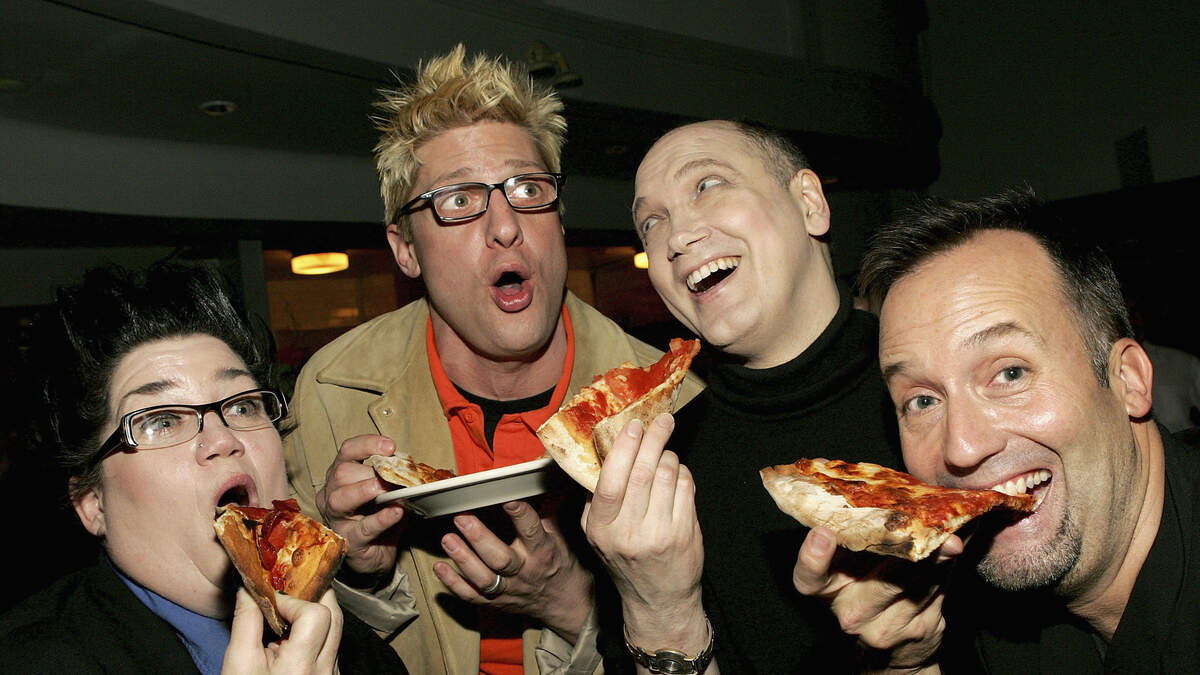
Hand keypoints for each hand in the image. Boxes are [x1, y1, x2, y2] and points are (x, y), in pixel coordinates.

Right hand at [222, 588, 341, 673]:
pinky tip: (293, 638)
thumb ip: (245, 620)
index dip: (293, 601)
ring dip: (316, 615)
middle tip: (288, 597)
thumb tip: (249, 588)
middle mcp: (325, 671)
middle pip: (335, 616)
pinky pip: (332, 646)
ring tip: (286, 618)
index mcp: (301, 666)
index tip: (271, 604)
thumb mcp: (238, 663)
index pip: (316, 614)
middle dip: (313, 598)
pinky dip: (316, 633)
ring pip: (336, 630)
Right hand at [315, 435, 406, 578]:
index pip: (347, 450)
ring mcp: (336, 518)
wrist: (376, 556)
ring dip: (367, 490)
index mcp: (342, 475)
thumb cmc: (379, 516)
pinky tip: (396, 512)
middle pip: (342, 472)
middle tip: (395, 474)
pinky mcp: (348, 540)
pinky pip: (362, 528)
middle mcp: (332, 493)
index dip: (367, 444)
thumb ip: (395, 477)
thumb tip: (413, 467)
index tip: (391, 446)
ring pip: (341, 498)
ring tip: (388, 490)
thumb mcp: (387, 492)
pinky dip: (381, 519)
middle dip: (370, 471)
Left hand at [433, 499, 594, 643]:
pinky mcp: (495, 603)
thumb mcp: (560, 535)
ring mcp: (508, 589)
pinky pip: (471, 596)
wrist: (564, 602)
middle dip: (479, 538)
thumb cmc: (559, 562)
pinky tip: (439, 567)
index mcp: (542, 551)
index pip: (531, 531)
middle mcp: (525, 572)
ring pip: (483, 579)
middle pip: (500, 558)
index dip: (520, 514)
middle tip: (461, 518)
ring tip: (447, 539)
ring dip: (463, 559)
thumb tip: (546, 478)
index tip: (507, 498)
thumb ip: (549, 508)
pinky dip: (453, 584)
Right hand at [582, 414, 707, 653]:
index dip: (623, 448)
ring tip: (666, 455)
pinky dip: (683, 473)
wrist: (658, 600)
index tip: (633, 426)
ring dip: (669, 456)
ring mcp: (659, 534)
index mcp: (601, 529)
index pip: (610, 481)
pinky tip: (677, 476)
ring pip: (668, 475)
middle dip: (653, 439)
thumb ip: (595, 499)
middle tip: (661, 421)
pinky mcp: (684, 534)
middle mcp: (628, 533)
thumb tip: (603, 452)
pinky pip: (686, 487)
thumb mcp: (596, 535)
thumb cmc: (626, 560)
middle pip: (642, 472)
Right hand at [793, 527, 957, 670]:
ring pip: (918, 582)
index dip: (813, 557)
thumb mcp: (850, 566)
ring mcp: (886, 627)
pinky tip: (951, 555)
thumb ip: (860, 537)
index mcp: (826, 591)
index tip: (823, 534)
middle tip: (925, 527)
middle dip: (909, 550)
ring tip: (949, 538)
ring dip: (938, 557)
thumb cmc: (865, 590)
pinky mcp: (918, 632)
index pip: (809, 578)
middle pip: (884, 579)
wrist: (890, 650)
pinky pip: (938, 592)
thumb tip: (889, 501)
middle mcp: (852, 613)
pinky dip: (947, 570)